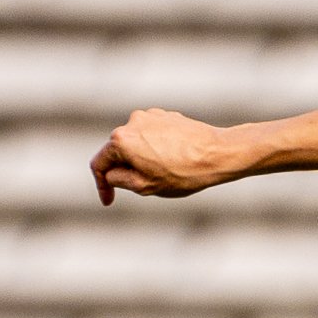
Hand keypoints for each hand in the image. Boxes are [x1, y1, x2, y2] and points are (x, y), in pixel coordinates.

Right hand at [90, 109, 251, 204]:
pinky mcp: (166, 116)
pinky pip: (153, 136)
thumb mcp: (144, 186)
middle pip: (118, 152)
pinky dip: (157, 149)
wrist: (217, 153)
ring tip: (167, 173)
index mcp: (120, 140)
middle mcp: (132, 122)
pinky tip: (176, 161)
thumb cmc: (182, 173)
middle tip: (147, 187)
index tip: (109, 201)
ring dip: (143, 159)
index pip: (99, 165)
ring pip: (137, 144)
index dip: (101, 186)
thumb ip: (119, 180)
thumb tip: (111, 173)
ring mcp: (150, 116)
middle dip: (126, 171)